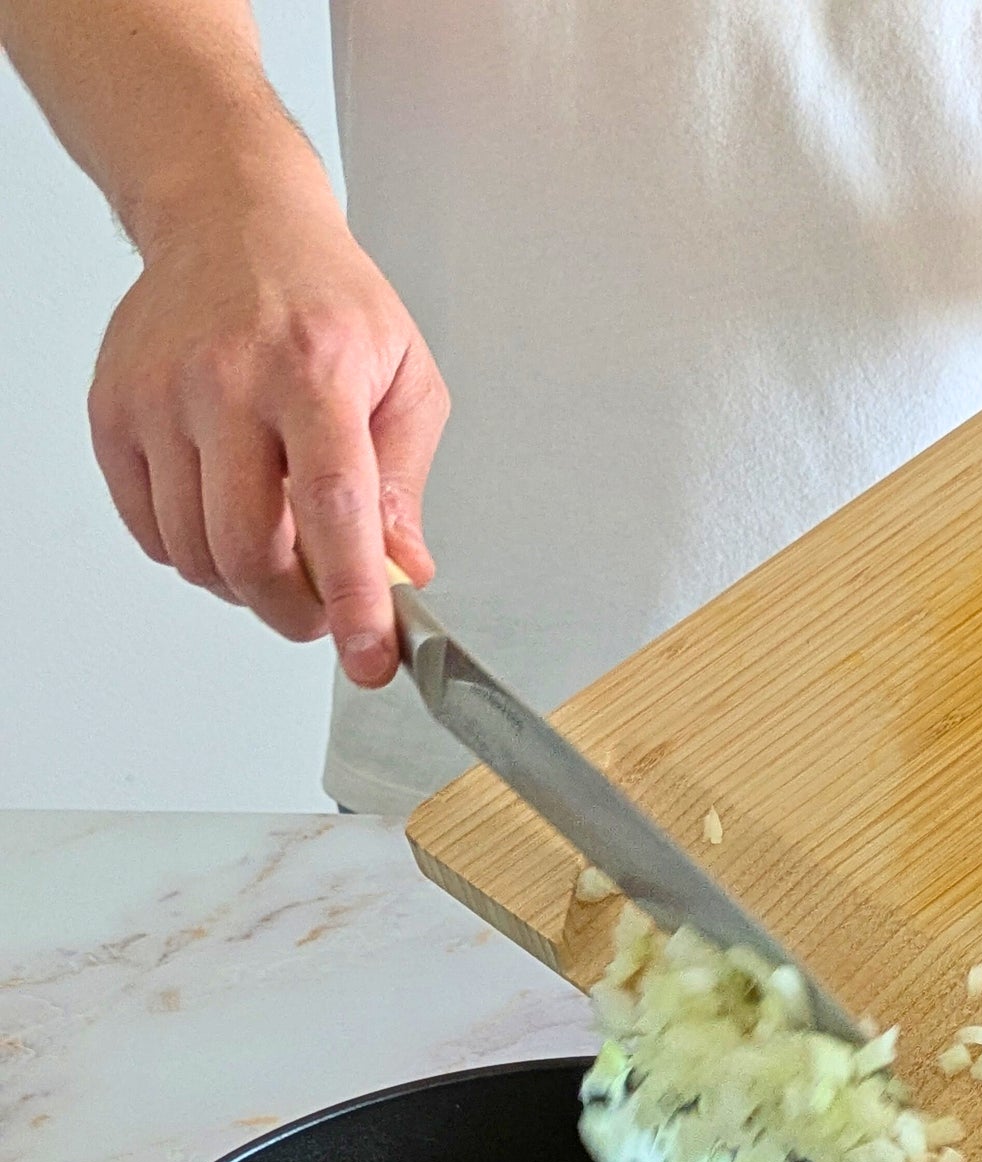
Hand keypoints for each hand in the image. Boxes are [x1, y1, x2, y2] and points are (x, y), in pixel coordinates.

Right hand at [88, 176, 448, 686]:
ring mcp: (160, 396)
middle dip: (296, 612)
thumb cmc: (326, 302)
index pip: (334, 510)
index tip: (370, 658)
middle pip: (250, 550)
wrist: (230, 220)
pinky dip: (196, 554)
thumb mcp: (405, 378)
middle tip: (324, 613)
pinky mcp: (114, 412)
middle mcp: (228, 380)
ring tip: (281, 549)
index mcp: (313, 370)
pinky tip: (228, 515)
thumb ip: (405, 485)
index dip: (354, 600)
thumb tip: (402, 574)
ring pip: (197, 555)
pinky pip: (152, 533)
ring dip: (246, 585)